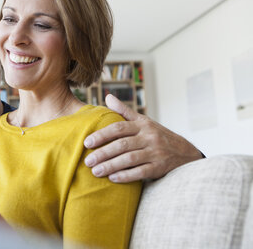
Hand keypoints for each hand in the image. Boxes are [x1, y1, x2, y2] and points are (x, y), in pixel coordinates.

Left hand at [84, 94, 202, 182]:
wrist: (186, 153)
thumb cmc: (158, 135)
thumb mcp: (144, 121)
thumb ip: (124, 111)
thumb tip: (108, 97)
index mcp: (143, 125)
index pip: (119, 127)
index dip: (102, 134)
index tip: (87, 142)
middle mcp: (149, 137)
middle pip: (122, 144)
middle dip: (103, 153)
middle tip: (87, 161)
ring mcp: (156, 153)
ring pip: (129, 159)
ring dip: (110, 165)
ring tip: (95, 171)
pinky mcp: (160, 168)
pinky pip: (141, 172)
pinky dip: (126, 175)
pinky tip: (112, 178)